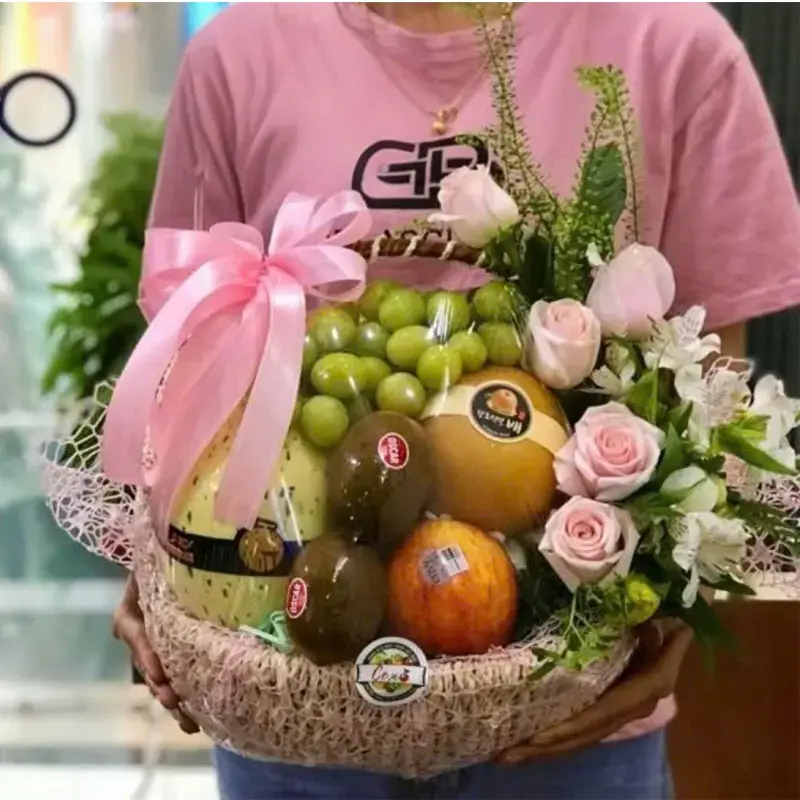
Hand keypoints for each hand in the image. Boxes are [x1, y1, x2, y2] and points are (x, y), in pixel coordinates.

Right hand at [113, 573, 198, 733]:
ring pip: (160, 679)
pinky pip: (175, 678)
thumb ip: (162, 564)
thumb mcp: (158, 561)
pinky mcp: (171, 656)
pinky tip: (200, 718)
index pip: (135, 635)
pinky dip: (186, 697)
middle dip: (161, 687)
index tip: (160, 673)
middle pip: (148, 665)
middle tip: (174, 702)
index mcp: (129, 614)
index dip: (146, 655)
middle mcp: (137, 636)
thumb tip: (173, 553)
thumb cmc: (164, 560)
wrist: (169, 564)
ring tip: (189, 723)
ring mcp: (153, 649)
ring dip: (173, 700)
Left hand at [496, 619, 692, 763]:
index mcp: (643, 691)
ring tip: (503, 756)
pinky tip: (525, 744)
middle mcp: (629, 708)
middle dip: (544, 747)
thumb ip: (657, 632)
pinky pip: (578, 730)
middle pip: (582, 735)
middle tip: (503, 756)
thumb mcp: (659, 625)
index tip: (538, 736)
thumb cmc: (659, 622)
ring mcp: (616, 714)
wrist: (671, 631)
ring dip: (542, 749)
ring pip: (577, 738)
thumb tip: (648, 626)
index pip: (601, 714)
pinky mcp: (605, 710)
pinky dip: (553, 739)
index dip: (570, 728)